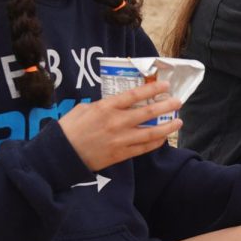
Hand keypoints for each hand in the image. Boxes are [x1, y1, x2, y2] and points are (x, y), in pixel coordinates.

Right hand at [58, 80, 182, 170]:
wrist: (62, 154)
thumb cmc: (70, 128)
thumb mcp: (84, 108)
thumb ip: (103, 104)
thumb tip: (117, 103)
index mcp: (106, 107)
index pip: (135, 95)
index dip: (152, 89)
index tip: (166, 85)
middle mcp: (116, 123)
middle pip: (148, 113)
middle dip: (166, 106)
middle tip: (178, 101)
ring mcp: (120, 140)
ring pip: (150, 133)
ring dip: (167, 127)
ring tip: (178, 122)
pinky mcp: (120, 155)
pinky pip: (143, 149)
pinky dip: (155, 143)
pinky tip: (163, 138)